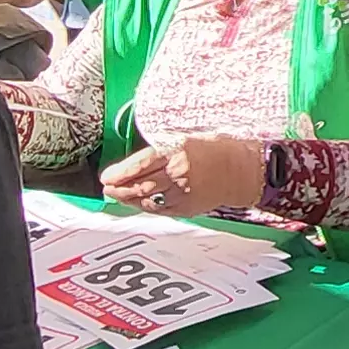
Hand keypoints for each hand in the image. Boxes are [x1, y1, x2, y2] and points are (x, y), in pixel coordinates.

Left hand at [98, 133, 265, 216]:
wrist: (241, 170)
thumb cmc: (215, 150)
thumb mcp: (185, 139)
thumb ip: (161, 150)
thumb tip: (138, 162)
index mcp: (176, 151)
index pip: (140, 164)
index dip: (120, 172)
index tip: (107, 176)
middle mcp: (177, 173)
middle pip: (140, 185)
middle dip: (119, 189)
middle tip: (107, 189)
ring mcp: (182, 193)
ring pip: (147, 199)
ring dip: (129, 199)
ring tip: (117, 196)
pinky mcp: (187, 207)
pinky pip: (161, 210)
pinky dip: (147, 207)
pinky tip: (139, 203)